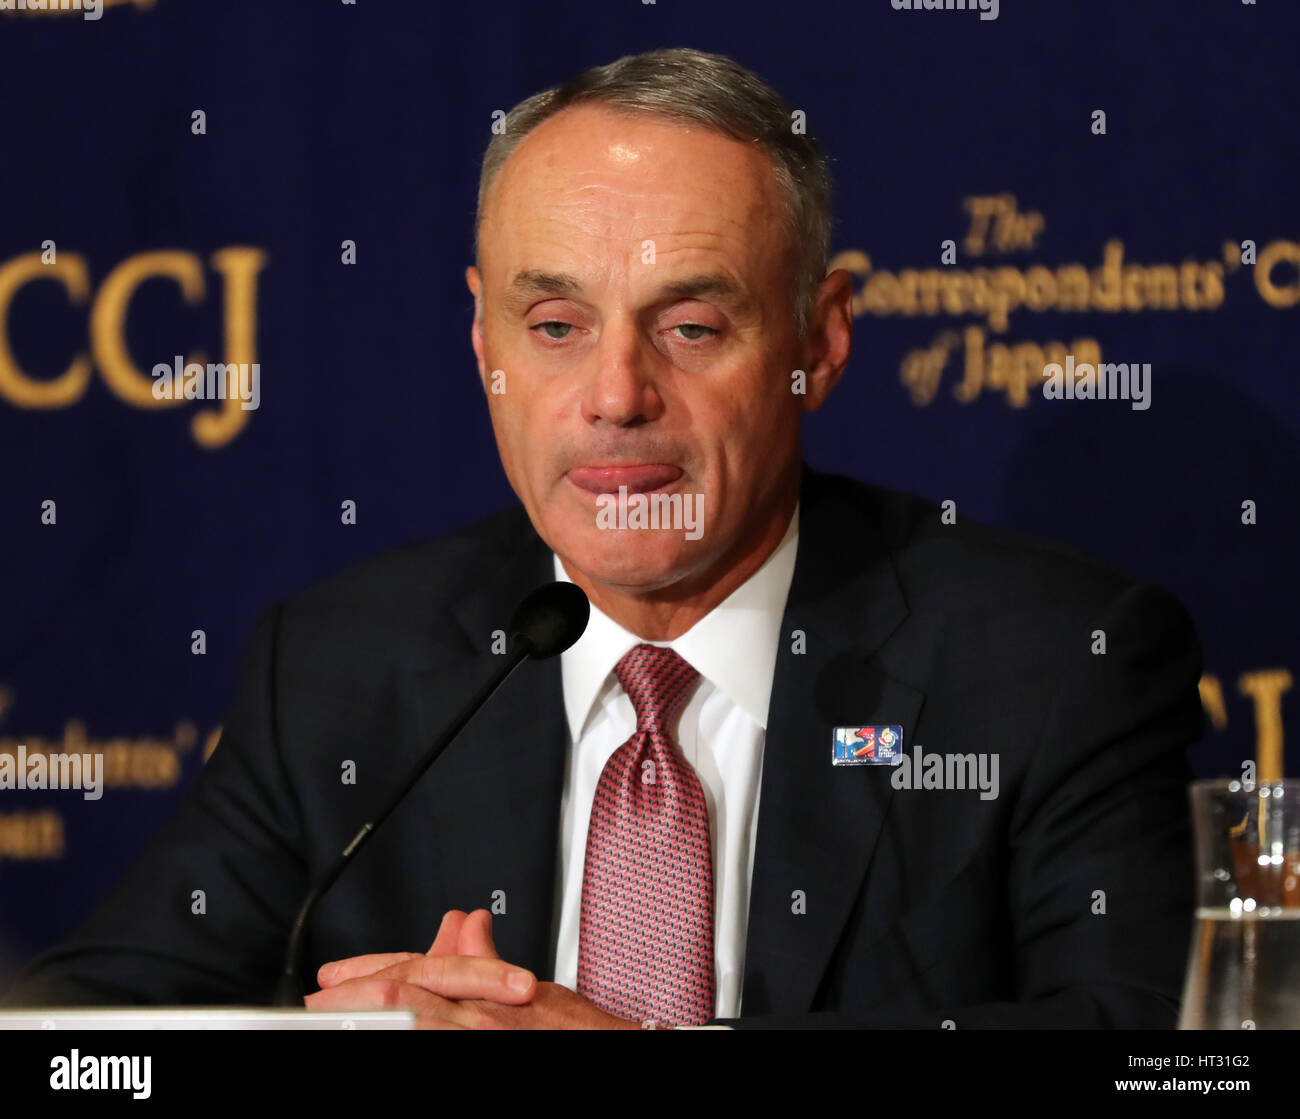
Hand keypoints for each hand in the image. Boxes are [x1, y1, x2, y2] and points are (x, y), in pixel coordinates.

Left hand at [306, 909, 643, 1028]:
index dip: (372, 969)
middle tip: (316, 999)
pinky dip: (399, 1035)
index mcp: (485, 991)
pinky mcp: (483, 1054)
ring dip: (367, 1016)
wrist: (609, 1050)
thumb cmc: (575, 1032)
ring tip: (329, 1014)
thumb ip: (486, 959)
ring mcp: (478, 1038)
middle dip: (356, 994)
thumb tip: (464, 924)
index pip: (418, 969)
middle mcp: (478, 1017)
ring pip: (412, 1021)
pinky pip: (428, 1044)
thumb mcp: (527, 985)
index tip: (336, 978)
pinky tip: (379, 1033)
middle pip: (405, 994)